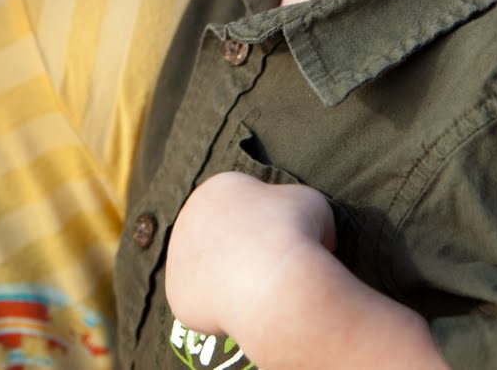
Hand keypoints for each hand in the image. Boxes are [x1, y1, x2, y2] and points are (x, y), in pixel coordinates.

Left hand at [165, 170, 334, 336]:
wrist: (272, 279)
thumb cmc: (294, 233)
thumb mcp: (313, 205)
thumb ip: (303, 214)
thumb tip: (321, 238)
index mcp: (218, 188)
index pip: (238, 205)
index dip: (263, 223)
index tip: (280, 239)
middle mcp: (189, 217)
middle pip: (216, 236)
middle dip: (238, 250)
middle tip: (267, 270)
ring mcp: (178, 256)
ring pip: (206, 270)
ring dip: (226, 279)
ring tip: (257, 292)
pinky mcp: (175, 293)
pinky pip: (201, 302)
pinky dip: (220, 309)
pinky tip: (243, 309)